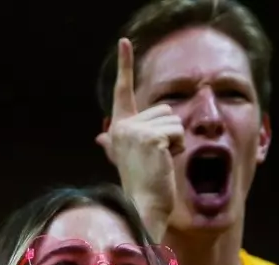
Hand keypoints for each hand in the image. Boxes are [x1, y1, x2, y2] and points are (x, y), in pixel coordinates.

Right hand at [95, 39, 182, 242]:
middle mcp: (123, 126)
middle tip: (157, 158)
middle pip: (164, 109)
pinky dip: (178, 148)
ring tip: (160, 161)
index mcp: (118, 128)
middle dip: (169, 133)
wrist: (144, 207)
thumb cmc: (142, 186)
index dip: (124, 65)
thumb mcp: (128, 158)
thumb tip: (101, 138)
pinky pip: (177, 132)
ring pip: (174, 120)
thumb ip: (116, 144)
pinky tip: (165, 162)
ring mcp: (135, 131)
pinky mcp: (151, 138)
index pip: (122, 91)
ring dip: (175, 141)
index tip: (124, 42)